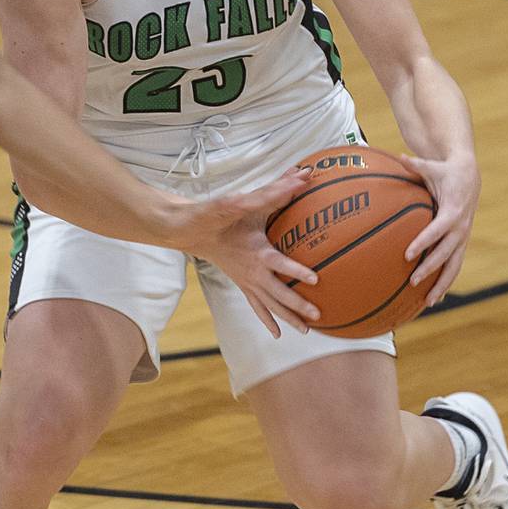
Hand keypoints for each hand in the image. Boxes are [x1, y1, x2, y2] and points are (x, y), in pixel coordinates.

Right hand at [176, 169, 320, 337]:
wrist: (189, 231)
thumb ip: (276, 190)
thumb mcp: (245, 201)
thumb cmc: (218, 215)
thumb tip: (305, 174)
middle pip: (277, 293)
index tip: (315, 279)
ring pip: (269, 305)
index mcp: (255, 252)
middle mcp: (251, 272)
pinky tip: (278, 334)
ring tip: (308, 330)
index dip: (296, 271)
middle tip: (318, 314)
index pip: (279, 264)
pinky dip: (267, 319)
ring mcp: (246, 281)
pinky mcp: (241, 284)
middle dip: (298, 305)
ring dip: (288, 317)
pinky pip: (256, 306)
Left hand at [400, 151, 479, 306]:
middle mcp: (461, 228)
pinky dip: (446, 281)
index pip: (437, 230)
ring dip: (442, 284)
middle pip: (446, 253)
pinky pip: (454, 265)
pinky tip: (433, 298)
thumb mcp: (432, 166)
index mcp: (453, 211)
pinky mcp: (461, 243)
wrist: (469, 175)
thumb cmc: (446, 172)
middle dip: (430, 268)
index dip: (423, 242)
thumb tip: (399, 156)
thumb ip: (416, 165)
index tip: (407, 254)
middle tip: (412, 281)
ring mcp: (463, 237)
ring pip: (454, 265)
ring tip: (428, 302)